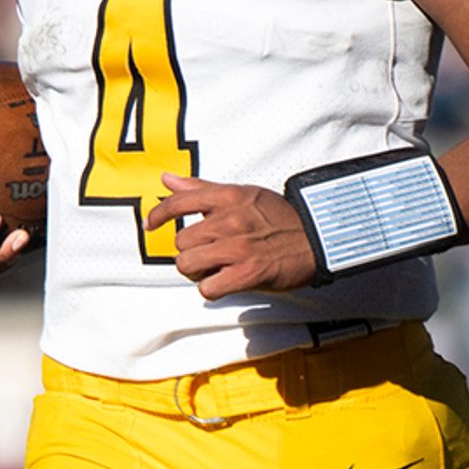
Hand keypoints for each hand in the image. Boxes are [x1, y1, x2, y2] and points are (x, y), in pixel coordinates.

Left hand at [149, 174, 318, 298]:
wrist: (317, 239)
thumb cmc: (279, 218)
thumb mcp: (243, 194)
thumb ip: (202, 189)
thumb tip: (167, 180)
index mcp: (228, 197)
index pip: (178, 202)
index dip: (158, 215)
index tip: (151, 225)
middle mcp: (231, 220)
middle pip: (181, 243)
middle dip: (190, 253)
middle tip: (208, 255)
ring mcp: (239, 247)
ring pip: (189, 265)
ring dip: (198, 272)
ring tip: (216, 269)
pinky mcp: (248, 274)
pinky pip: (207, 287)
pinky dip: (213, 288)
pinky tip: (226, 281)